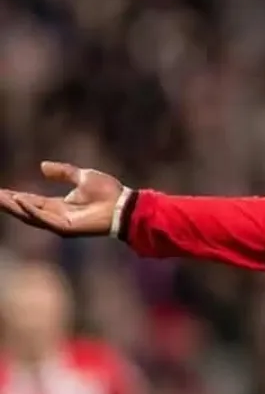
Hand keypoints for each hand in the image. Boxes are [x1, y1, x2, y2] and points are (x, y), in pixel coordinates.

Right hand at [0, 162, 123, 236]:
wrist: (123, 205)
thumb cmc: (108, 192)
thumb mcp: (82, 176)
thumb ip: (62, 172)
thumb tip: (42, 166)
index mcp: (59, 206)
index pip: (31, 201)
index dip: (15, 197)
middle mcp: (56, 216)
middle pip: (25, 210)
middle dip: (8, 203)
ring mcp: (59, 223)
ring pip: (30, 215)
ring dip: (13, 207)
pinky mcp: (65, 227)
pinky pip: (44, 218)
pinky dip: (32, 210)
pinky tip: (20, 201)